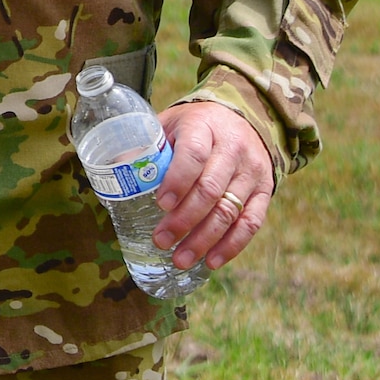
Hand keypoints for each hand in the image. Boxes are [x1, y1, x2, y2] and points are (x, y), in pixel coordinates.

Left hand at [152, 101, 274, 270]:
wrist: (242, 119)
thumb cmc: (194, 126)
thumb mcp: (169, 123)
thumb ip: (146, 144)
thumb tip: (114, 168)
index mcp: (204, 126)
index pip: (193, 154)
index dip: (177, 181)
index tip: (161, 204)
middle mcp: (233, 148)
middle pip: (210, 189)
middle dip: (184, 219)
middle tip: (161, 241)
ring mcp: (252, 171)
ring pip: (230, 210)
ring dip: (204, 239)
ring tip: (181, 259)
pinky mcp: (265, 190)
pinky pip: (252, 222)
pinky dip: (232, 245)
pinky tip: (212, 261)